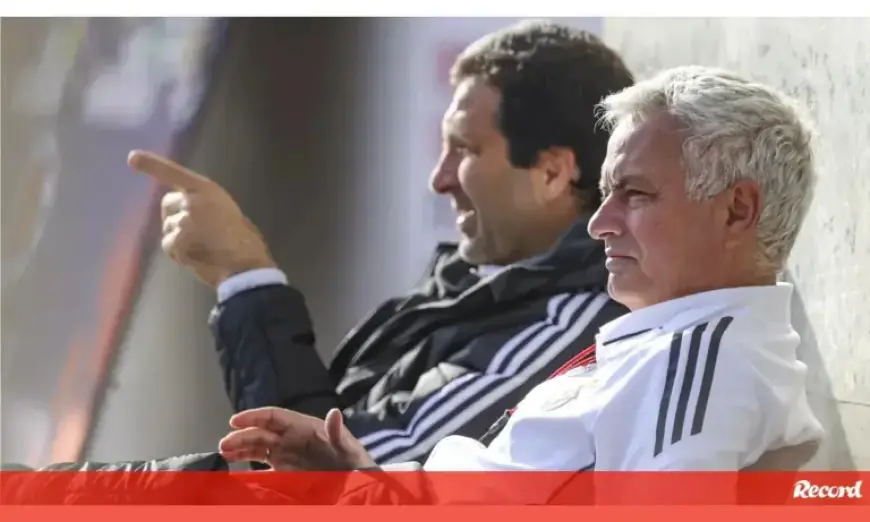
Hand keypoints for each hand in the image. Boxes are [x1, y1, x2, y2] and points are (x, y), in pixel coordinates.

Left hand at [127, 150, 275, 286]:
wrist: (246, 262)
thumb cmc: (241, 238)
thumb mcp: (223, 209)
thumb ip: (202, 204)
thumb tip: (179, 213)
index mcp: (206, 189)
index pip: (174, 173)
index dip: (152, 164)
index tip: (132, 158)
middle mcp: (193, 199)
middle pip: (168, 205)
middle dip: (175, 218)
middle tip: (197, 233)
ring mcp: (186, 218)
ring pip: (167, 228)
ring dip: (179, 240)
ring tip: (203, 248)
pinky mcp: (180, 237)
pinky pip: (169, 246)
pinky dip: (179, 255)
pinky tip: (197, 257)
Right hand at [218, 407, 375, 470]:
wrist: (356, 484)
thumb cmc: (354, 462)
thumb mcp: (347, 447)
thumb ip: (337, 432)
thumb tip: (334, 413)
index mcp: (305, 426)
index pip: (275, 416)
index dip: (255, 416)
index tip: (235, 420)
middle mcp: (293, 438)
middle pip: (262, 432)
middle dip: (242, 436)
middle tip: (224, 445)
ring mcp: (288, 454)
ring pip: (258, 447)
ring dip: (241, 448)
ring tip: (223, 453)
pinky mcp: (285, 470)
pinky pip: (262, 465)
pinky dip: (248, 466)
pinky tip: (235, 470)